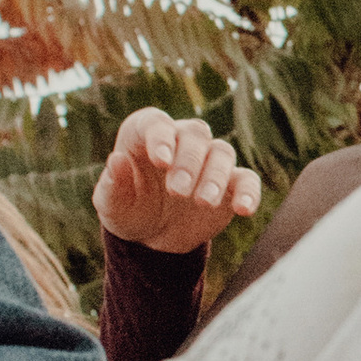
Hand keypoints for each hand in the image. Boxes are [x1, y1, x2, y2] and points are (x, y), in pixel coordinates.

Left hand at [94, 107, 263, 257]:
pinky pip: (246, 179)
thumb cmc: (128, 210)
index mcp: (147, 134)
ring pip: (222, 152)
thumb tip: (116, 160)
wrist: (152, 237)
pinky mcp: (230, 183)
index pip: (157, 123)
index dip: (160, 138)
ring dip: (214, 176)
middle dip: (188, 161)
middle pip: (195, 134)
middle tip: (177, 192)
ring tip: (203, 202)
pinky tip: (244, 210)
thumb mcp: (111, 205)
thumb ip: (113, 185)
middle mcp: (180, 140)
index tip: (160, 162)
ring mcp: (208, 160)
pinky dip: (249, 192)